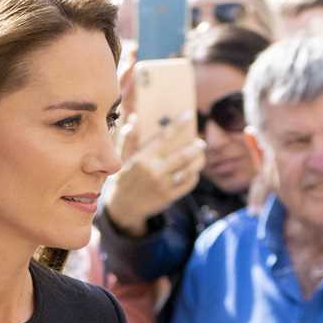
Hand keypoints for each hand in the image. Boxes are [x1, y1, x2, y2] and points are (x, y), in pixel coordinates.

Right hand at [102, 118, 204, 236]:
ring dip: (197, 161)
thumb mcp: (121, 158)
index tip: (188, 115)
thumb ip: (128, 138)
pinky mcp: (169, 197)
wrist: (122, 208)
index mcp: (143, 158)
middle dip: (195, 147)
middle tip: (201, 142)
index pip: (164, 137)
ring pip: (188, 170)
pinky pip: (187, 184)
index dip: (178, 124)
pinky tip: (193, 171)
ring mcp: (163, 185)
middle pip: (182, 156)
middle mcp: (154, 171)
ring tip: (201, 156)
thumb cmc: (123, 179)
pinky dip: (193, 176)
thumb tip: (134, 118)